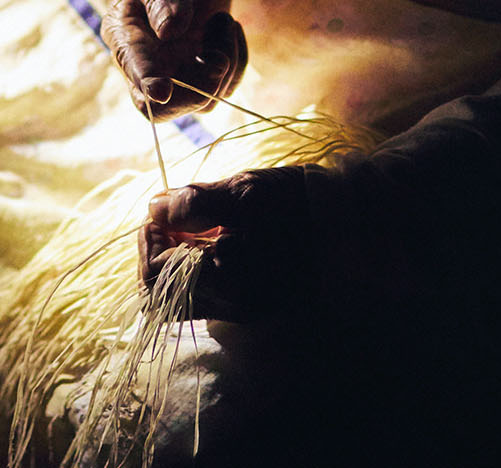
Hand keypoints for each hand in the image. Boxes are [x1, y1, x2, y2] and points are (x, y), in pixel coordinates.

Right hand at [101, 0, 246, 120]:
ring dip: (226, 64)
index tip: (162, 91)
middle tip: (219, 59)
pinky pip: (226, 83)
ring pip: (204, 99)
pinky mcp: (203, 65)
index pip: (132, 69)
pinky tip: (229, 26)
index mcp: (124, 35)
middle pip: (165, 107)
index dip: (147, 83)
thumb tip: (170, 31)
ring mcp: (176, 67)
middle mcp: (147, 61)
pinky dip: (238, 59)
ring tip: (223, 21)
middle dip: (199, 89)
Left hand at [138, 166, 313, 321]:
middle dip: (158, 254)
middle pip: (162, 295)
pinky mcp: (255, 307)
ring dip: (176, 263)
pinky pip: (206, 298)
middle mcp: (234, 306)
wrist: (351, 223)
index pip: (156, 276)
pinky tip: (213, 243)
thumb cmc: (299, 201)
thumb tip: (154, 208)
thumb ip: (194, 202)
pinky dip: (196, 272)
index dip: (149, 241)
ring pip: (182, 299)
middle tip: (174, 222)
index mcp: (229, 280)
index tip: (164, 214)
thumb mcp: (245, 190)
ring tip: (195, 231)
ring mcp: (245, 310)